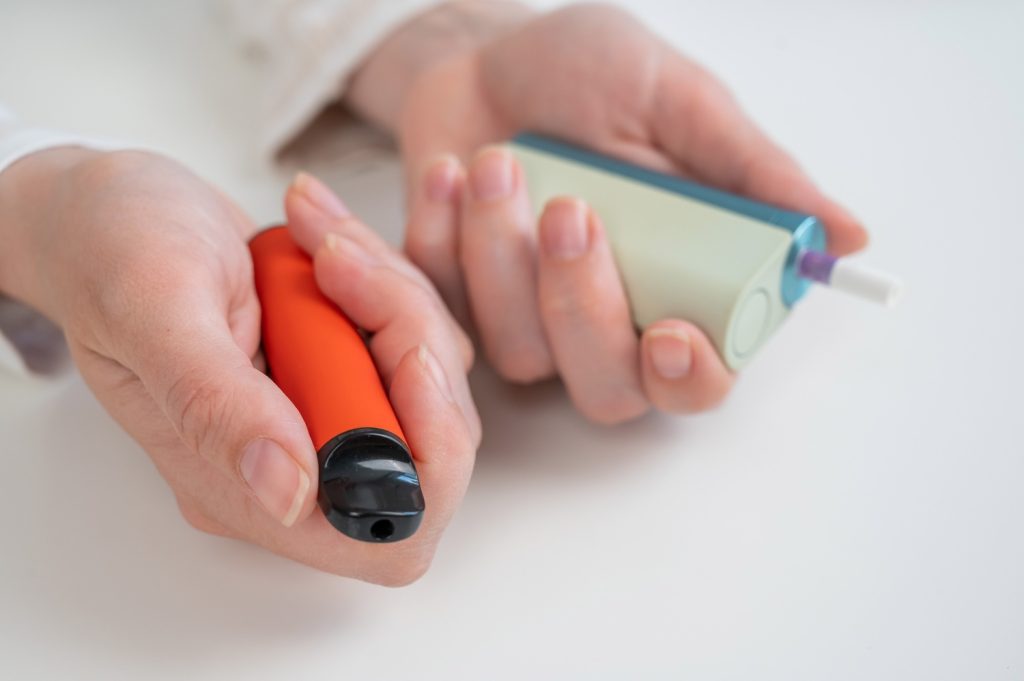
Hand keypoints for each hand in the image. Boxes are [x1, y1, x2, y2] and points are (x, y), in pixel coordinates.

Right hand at [0, 149, 477, 583]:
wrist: (108, 211)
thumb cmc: (112, 255)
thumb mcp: (155, 311)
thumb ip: (217, 406)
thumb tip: (289, 494)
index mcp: (240, 487)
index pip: (382, 525)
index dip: (427, 454)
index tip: (403, 351)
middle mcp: (294, 466)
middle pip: (432, 444)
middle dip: (413, 338)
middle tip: (339, 265)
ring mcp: (325, 413)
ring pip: (432, 377)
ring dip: (396, 293)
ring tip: (317, 241)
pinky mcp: (346, 367)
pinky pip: (417, 331)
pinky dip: (388, 275)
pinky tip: (327, 237)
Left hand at [346, 3, 868, 423]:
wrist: (486, 60)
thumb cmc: (588, 76)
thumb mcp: (677, 102)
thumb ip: (751, 172)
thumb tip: (848, 235)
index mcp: (680, 286)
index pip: (699, 378)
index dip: (689, 376)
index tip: (668, 333)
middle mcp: (608, 320)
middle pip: (607, 389)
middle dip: (582, 308)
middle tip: (570, 210)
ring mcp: (527, 322)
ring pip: (520, 354)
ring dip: (501, 259)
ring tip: (496, 163)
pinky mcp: (459, 307)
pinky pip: (443, 313)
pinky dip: (440, 240)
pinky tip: (448, 175)